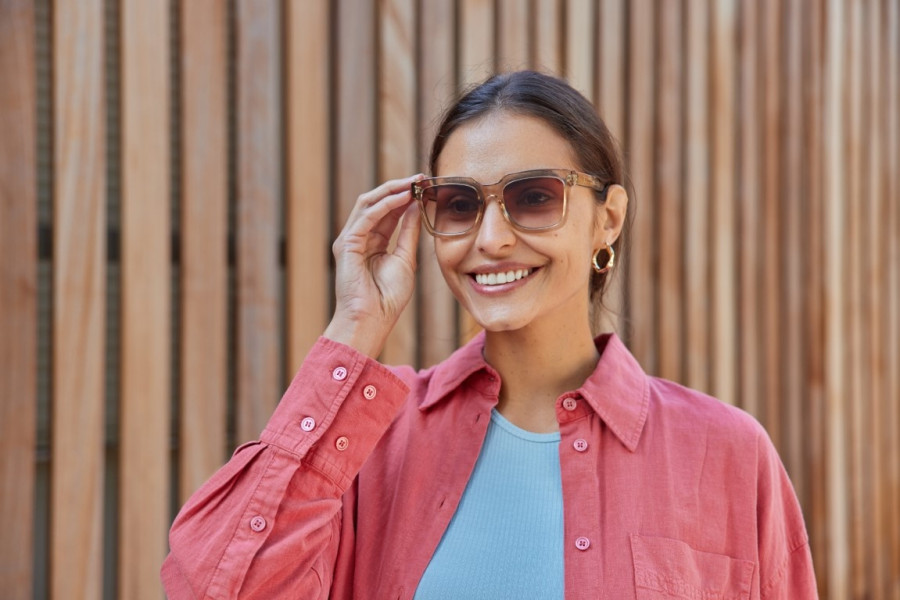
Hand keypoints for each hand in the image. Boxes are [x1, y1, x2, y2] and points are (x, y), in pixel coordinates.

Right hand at [323, 175, 422, 356]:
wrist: (372, 321)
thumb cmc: (388, 298)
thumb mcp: (405, 259)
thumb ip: (408, 232)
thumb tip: (416, 207)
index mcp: (373, 242)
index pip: (389, 211)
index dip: (406, 196)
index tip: (426, 185)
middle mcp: (359, 237)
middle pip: (377, 202)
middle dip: (399, 187)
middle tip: (421, 177)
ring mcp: (351, 240)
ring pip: (369, 203)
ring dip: (392, 190)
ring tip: (413, 182)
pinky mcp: (347, 244)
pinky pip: (366, 216)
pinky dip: (385, 204)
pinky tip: (403, 197)